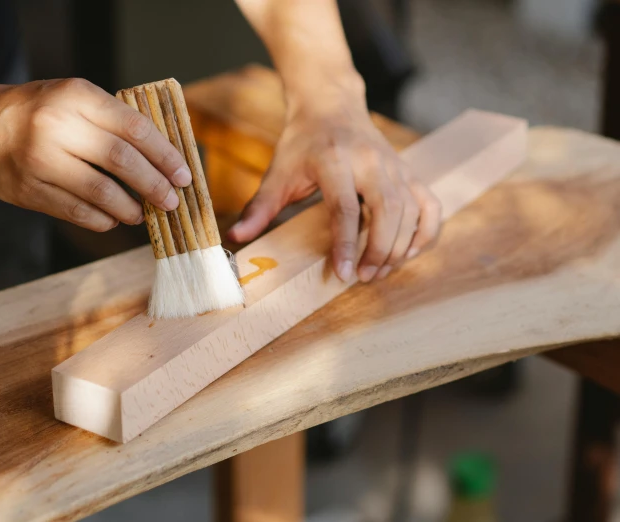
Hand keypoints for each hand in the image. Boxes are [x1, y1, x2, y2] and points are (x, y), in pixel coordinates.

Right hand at [0, 78, 191, 231]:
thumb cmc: (35, 111)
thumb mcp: (72, 99)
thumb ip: (111, 121)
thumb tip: (163, 159)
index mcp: (75, 96)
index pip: (134, 128)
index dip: (165, 155)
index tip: (183, 174)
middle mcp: (56, 126)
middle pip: (121, 160)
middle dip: (154, 185)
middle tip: (171, 201)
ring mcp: (40, 160)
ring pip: (100, 192)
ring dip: (130, 207)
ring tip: (142, 213)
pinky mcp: (28, 190)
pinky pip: (76, 211)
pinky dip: (102, 219)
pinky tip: (113, 219)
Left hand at [228, 76, 440, 281]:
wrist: (331, 105)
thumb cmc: (302, 143)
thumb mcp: (278, 172)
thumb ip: (261, 207)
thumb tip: (236, 237)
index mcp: (336, 161)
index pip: (345, 209)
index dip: (345, 245)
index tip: (342, 274)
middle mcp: (372, 162)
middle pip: (388, 212)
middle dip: (379, 251)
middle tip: (364, 277)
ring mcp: (396, 166)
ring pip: (412, 211)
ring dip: (400, 247)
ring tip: (380, 271)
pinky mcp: (410, 172)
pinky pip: (430, 205)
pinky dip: (426, 232)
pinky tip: (408, 253)